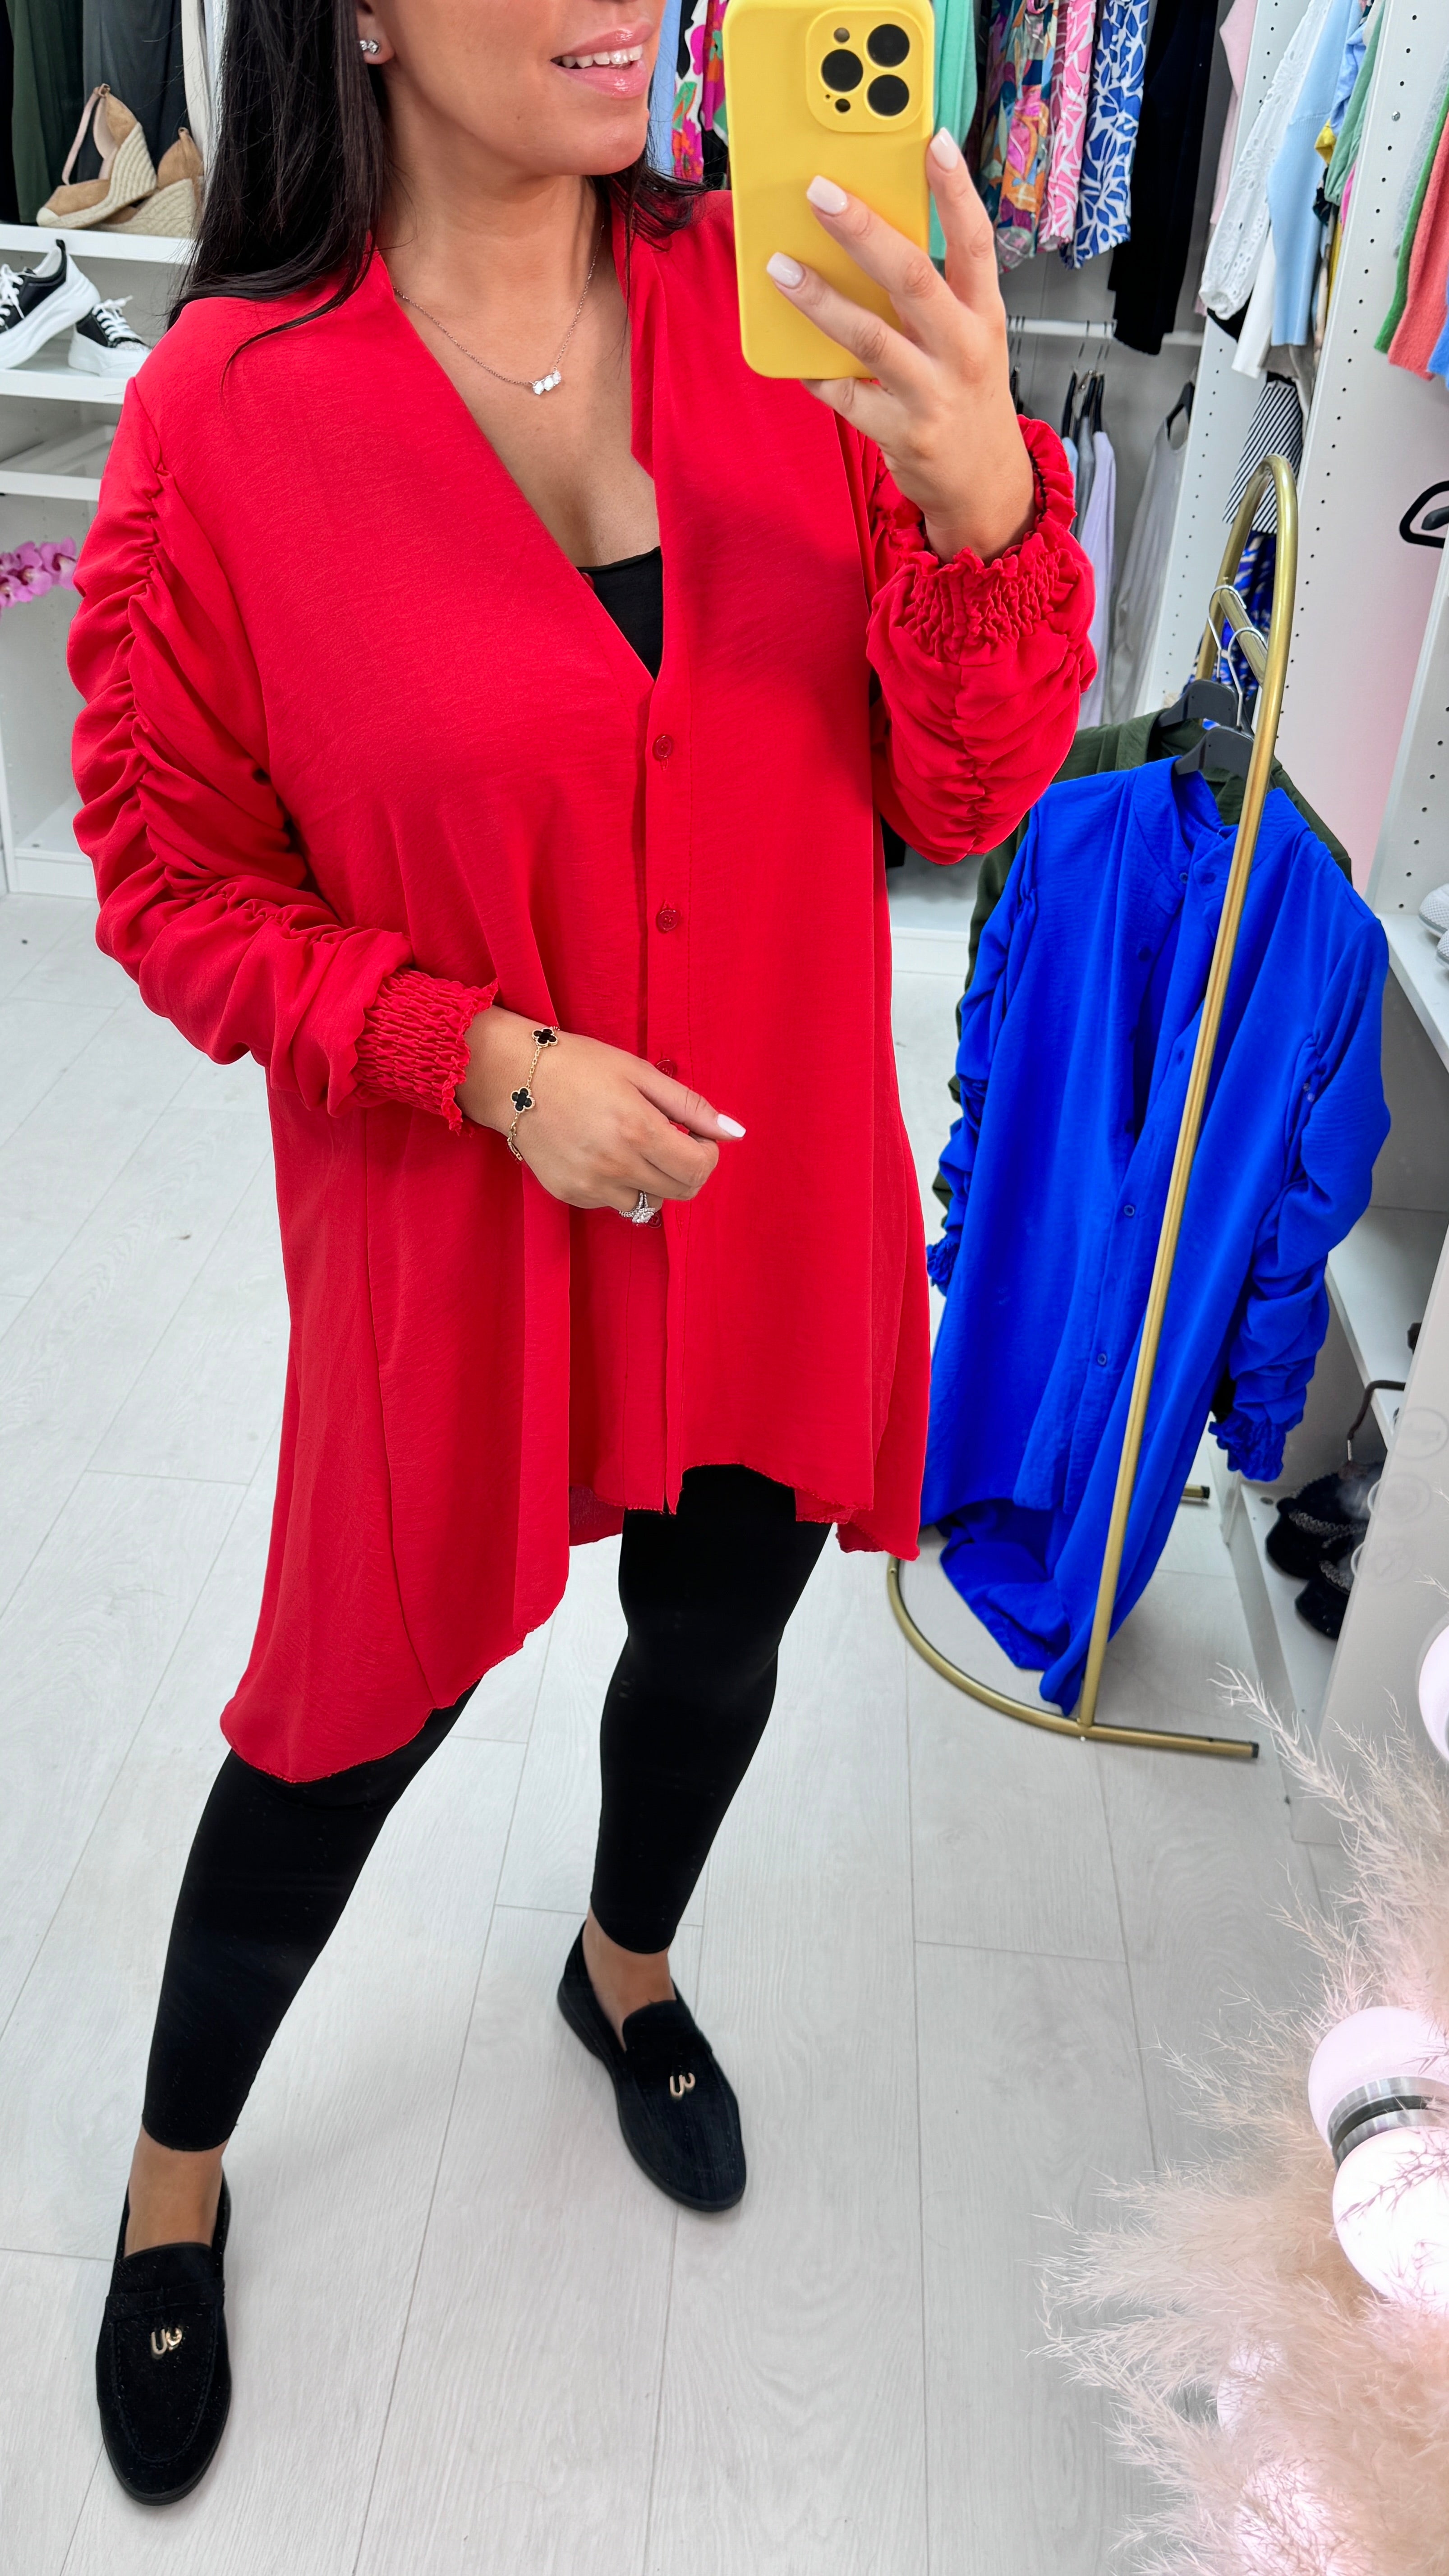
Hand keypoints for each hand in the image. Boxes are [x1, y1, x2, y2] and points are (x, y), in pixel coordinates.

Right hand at [456, 1005, 744, 1215]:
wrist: (511, 1077)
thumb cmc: (579, 1065)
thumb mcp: (639, 1073)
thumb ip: (690, 1106)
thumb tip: (734, 1133)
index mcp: (639, 1131)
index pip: (699, 1170)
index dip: (708, 1154)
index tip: (696, 1136)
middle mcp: (617, 1166)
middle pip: (680, 1192)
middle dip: (687, 1169)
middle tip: (670, 1140)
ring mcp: (591, 1185)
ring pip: (648, 1202)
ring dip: (653, 1179)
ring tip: (631, 1144)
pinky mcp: (571, 1194)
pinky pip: (614, 1201)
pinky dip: (620, 1183)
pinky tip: (602, 1152)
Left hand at [765, 129, 1034, 564]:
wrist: (986, 484)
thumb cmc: (967, 395)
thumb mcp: (969, 337)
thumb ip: (934, 294)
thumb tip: (867, 238)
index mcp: (983, 315)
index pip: (976, 242)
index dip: (956, 192)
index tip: (934, 143)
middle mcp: (963, 349)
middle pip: (912, 278)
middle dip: (864, 232)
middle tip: (820, 193)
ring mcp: (932, 394)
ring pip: (870, 338)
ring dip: (820, 300)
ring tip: (780, 267)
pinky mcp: (902, 434)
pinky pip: (846, 396)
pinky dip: (815, 372)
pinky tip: (791, 353)